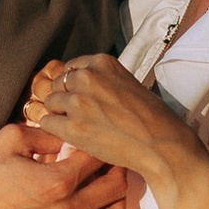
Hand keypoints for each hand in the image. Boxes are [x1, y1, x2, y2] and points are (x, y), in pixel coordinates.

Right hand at [0, 121, 127, 208]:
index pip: (99, 157)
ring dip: (117, 195)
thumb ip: (48, 132)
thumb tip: (72, 132)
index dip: (102, 143)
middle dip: (117, 166)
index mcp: (57, 181)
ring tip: (108, 182)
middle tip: (111, 156)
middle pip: (115, 186)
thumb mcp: (12, 137)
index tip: (99, 136)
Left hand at [21, 52, 194, 184]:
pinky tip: (73, 135)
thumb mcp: (126, 83)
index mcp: (102, 63)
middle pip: (58, 84)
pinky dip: (55, 129)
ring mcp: (79, 102)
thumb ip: (102, 79)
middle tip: (81, 115)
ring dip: (60, 115)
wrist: (161, 145)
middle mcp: (88, 77)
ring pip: (50, 103)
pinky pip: (47, 122)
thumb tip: (76, 85)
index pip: (70, 68)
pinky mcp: (73, 127)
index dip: (73, 85)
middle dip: (65, 99)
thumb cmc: (150, 118)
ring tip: (80, 126)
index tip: (82, 97)